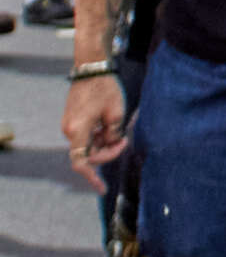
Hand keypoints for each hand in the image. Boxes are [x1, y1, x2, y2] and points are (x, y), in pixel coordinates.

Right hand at [62, 71, 128, 187]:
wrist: (91, 68)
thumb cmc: (105, 88)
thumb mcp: (116, 114)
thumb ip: (113, 135)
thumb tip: (111, 145)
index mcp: (78, 130)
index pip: (81, 162)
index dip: (91, 178)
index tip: (102, 189)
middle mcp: (69, 130)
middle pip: (89, 154)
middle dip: (108, 152)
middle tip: (124, 141)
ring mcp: (70, 125)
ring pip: (89, 145)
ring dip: (105, 143)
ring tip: (120, 129)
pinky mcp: (73, 120)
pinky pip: (87, 136)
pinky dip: (100, 136)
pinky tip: (110, 125)